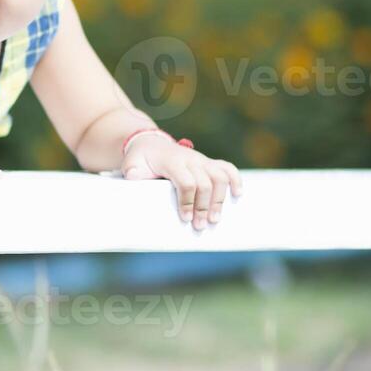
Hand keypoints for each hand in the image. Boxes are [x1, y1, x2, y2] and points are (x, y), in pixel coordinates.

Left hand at [121, 133, 243, 229]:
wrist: (151, 144)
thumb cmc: (141, 159)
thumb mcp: (132, 163)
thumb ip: (132, 170)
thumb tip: (133, 176)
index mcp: (172, 161)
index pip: (186, 182)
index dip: (188, 201)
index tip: (185, 218)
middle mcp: (191, 159)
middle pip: (205, 183)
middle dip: (204, 207)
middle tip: (199, 226)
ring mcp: (202, 160)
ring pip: (219, 177)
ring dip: (220, 199)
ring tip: (215, 219)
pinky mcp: (208, 163)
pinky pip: (227, 168)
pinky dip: (235, 180)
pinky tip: (238, 195)